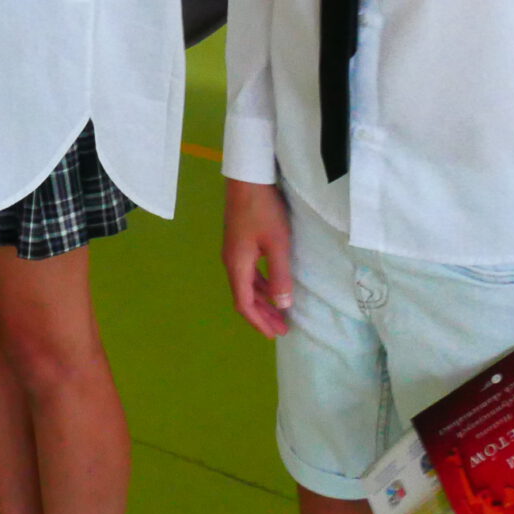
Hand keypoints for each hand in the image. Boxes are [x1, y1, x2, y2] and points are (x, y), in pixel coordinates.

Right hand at [222, 177, 294, 338]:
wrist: (247, 179)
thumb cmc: (263, 211)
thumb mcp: (277, 244)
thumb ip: (279, 275)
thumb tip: (282, 305)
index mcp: (237, 265)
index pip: (244, 303)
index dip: (258, 321)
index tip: (274, 334)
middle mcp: (231, 261)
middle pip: (244, 296)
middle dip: (262, 315)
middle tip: (281, 329)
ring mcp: (234, 251)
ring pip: (246, 284)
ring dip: (263, 300)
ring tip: (280, 312)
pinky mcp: (239, 241)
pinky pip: (248, 272)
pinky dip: (261, 285)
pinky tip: (273, 285)